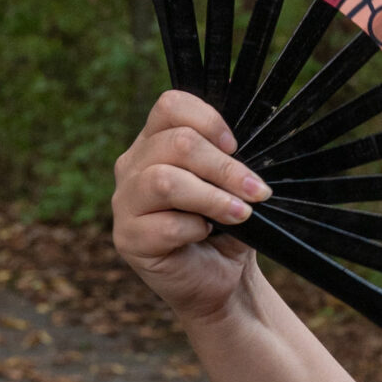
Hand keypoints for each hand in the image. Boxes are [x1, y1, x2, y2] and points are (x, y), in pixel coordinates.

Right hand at [112, 90, 271, 323]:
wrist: (223, 277)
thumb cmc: (227, 225)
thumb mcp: (234, 184)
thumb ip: (232, 155)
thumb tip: (251, 128)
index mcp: (156, 141)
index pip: (170, 105)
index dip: (208, 119)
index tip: (237, 146)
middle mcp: (133, 165)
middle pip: (176, 143)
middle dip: (225, 167)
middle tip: (257, 190)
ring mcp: (125, 202)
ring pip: (164, 181)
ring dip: (212, 196)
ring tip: (242, 213)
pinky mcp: (127, 238)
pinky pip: (163, 225)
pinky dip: (195, 228)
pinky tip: (206, 235)